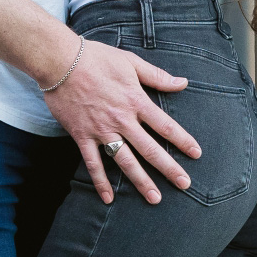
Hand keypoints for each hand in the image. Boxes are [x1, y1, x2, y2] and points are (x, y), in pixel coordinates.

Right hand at [44, 40, 198, 205]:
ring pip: (124, 160)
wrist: (60, 62)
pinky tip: (109, 198)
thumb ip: (157, 76)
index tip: (195, 154)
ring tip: (154, 198)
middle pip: (149, 149)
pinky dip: (100, 181)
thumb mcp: (130, 62)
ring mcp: (101, 130)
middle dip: (169, 168)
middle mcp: (121, 120)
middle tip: (184, 184)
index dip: (182, 140)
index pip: (165, 125)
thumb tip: (182, 83)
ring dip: (141, 180)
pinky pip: (93, 163)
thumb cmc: (96, 58)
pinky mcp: (82, 135)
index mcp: (136, 101)